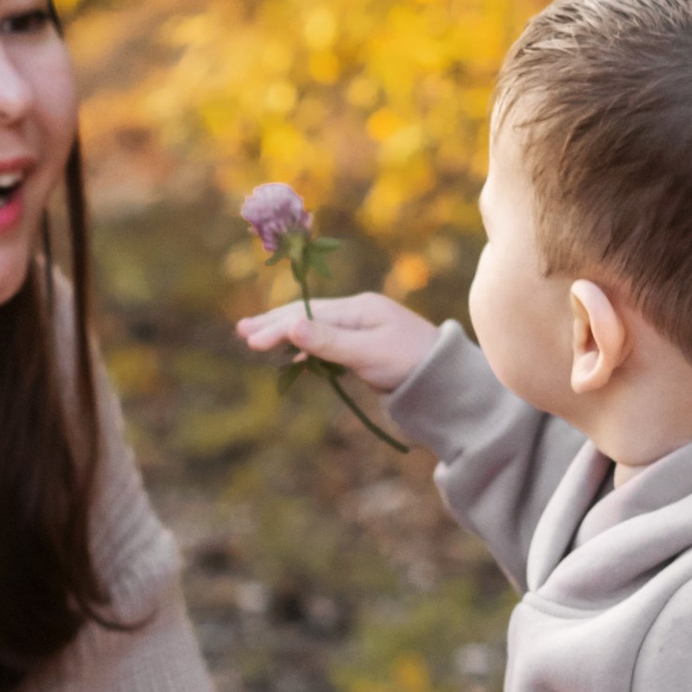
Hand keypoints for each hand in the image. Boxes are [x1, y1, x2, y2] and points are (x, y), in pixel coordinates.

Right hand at [234, 290, 439, 396]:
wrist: (449, 383)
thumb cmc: (413, 365)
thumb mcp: (369, 354)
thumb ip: (329, 342)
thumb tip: (291, 328)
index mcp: (360, 308)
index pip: (308, 315)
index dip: (276, 327)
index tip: (250, 339)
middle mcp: (359, 313)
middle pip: (308, 316)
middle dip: (274, 323)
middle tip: (242, 331)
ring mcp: (363, 330)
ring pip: (316, 329)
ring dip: (286, 334)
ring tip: (258, 339)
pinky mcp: (367, 348)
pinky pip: (328, 343)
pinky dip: (307, 348)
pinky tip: (294, 356)